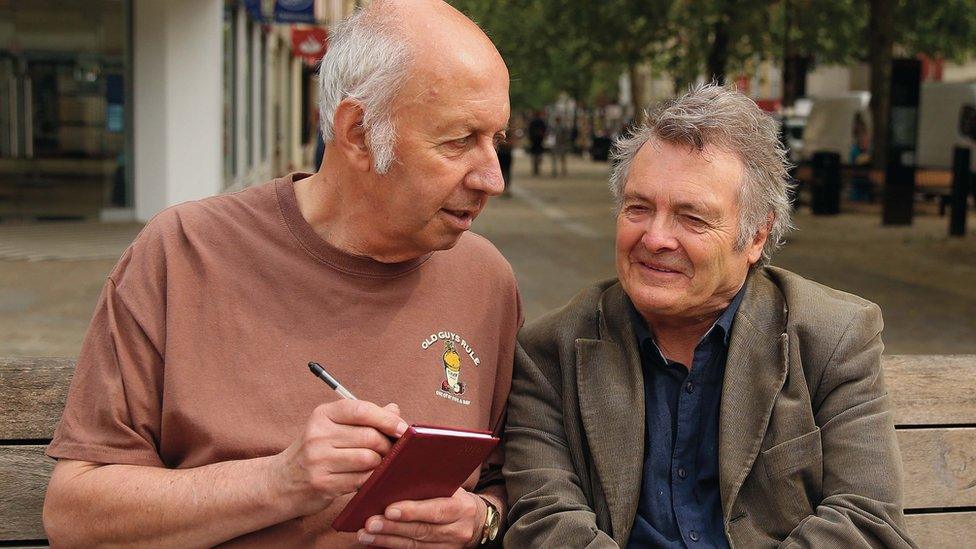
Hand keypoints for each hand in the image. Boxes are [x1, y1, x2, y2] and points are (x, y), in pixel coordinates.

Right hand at [273, 400, 407, 516]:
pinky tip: (368, 477)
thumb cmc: (317, 451)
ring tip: (379, 464)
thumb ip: (365, 417)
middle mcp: (318, 435)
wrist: (282, 482)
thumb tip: (394, 409)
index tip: (402, 428)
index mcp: (323, 415)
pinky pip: (361, 479)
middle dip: (387, 445)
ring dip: (381, 463)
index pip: (361, 410)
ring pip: (368, 459)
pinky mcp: (323, 483)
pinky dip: (371, 478)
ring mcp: (318, 460)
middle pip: (370, 436)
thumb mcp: (333, 427)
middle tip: (390, 451)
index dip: (387, 419)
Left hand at [357, 487, 485, 547]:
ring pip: (414, 546)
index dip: (412, 511)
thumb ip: (430, 481)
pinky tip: (374, 543)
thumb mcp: (450, 485)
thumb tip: (395, 474)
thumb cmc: (455, 496)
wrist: (474, 521)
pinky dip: (391, 547)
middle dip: (392, 527)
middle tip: (369, 523)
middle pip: (422, 530)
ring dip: (386, 540)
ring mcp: (448, 547)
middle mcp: (457, 530)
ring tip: (365, 534)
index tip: (389, 509)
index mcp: (461, 508)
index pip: (435, 510)